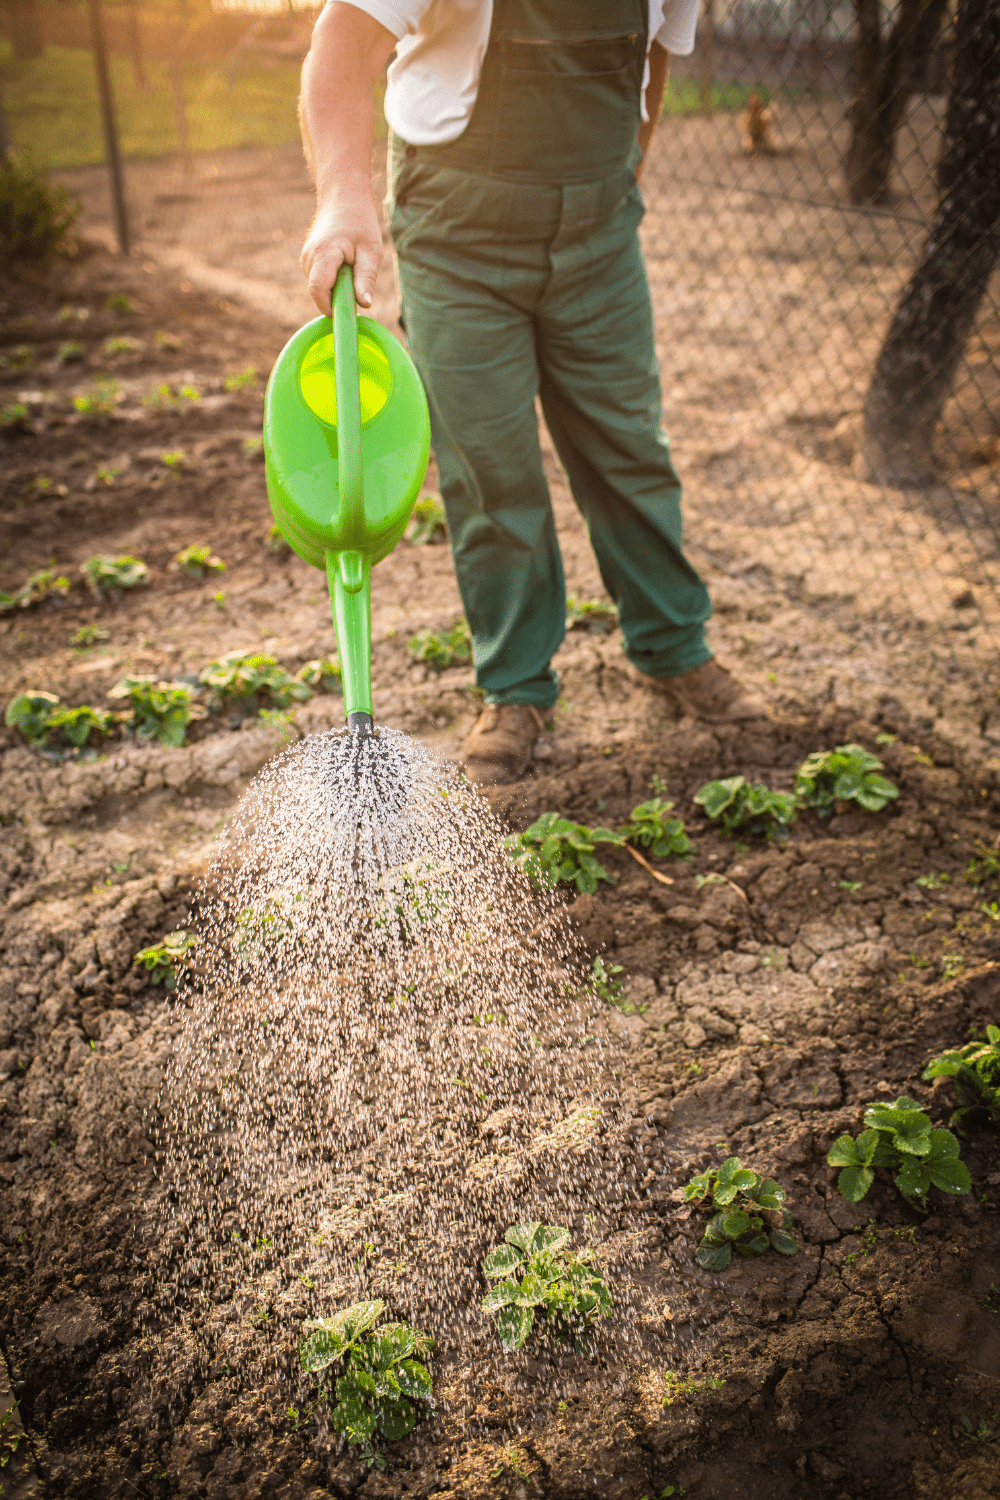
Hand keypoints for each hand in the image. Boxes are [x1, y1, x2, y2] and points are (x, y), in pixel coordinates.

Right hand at [300, 189, 382, 316]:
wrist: (342, 199)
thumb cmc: (360, 224)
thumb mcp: (371, 251)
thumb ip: (366, 278)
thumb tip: (364, 305)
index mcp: (324, 253)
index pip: (318, 289)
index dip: (329, 307)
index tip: (345, 314)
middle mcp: (309, 258)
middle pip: (320, 292)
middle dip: (338, 297)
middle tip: (356, 283)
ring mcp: (306, 260)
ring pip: (321, 288)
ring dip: (337, 287)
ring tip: (351, 265)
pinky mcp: (308, 263)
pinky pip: (321, 282)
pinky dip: (334, 281)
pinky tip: (343, 264)